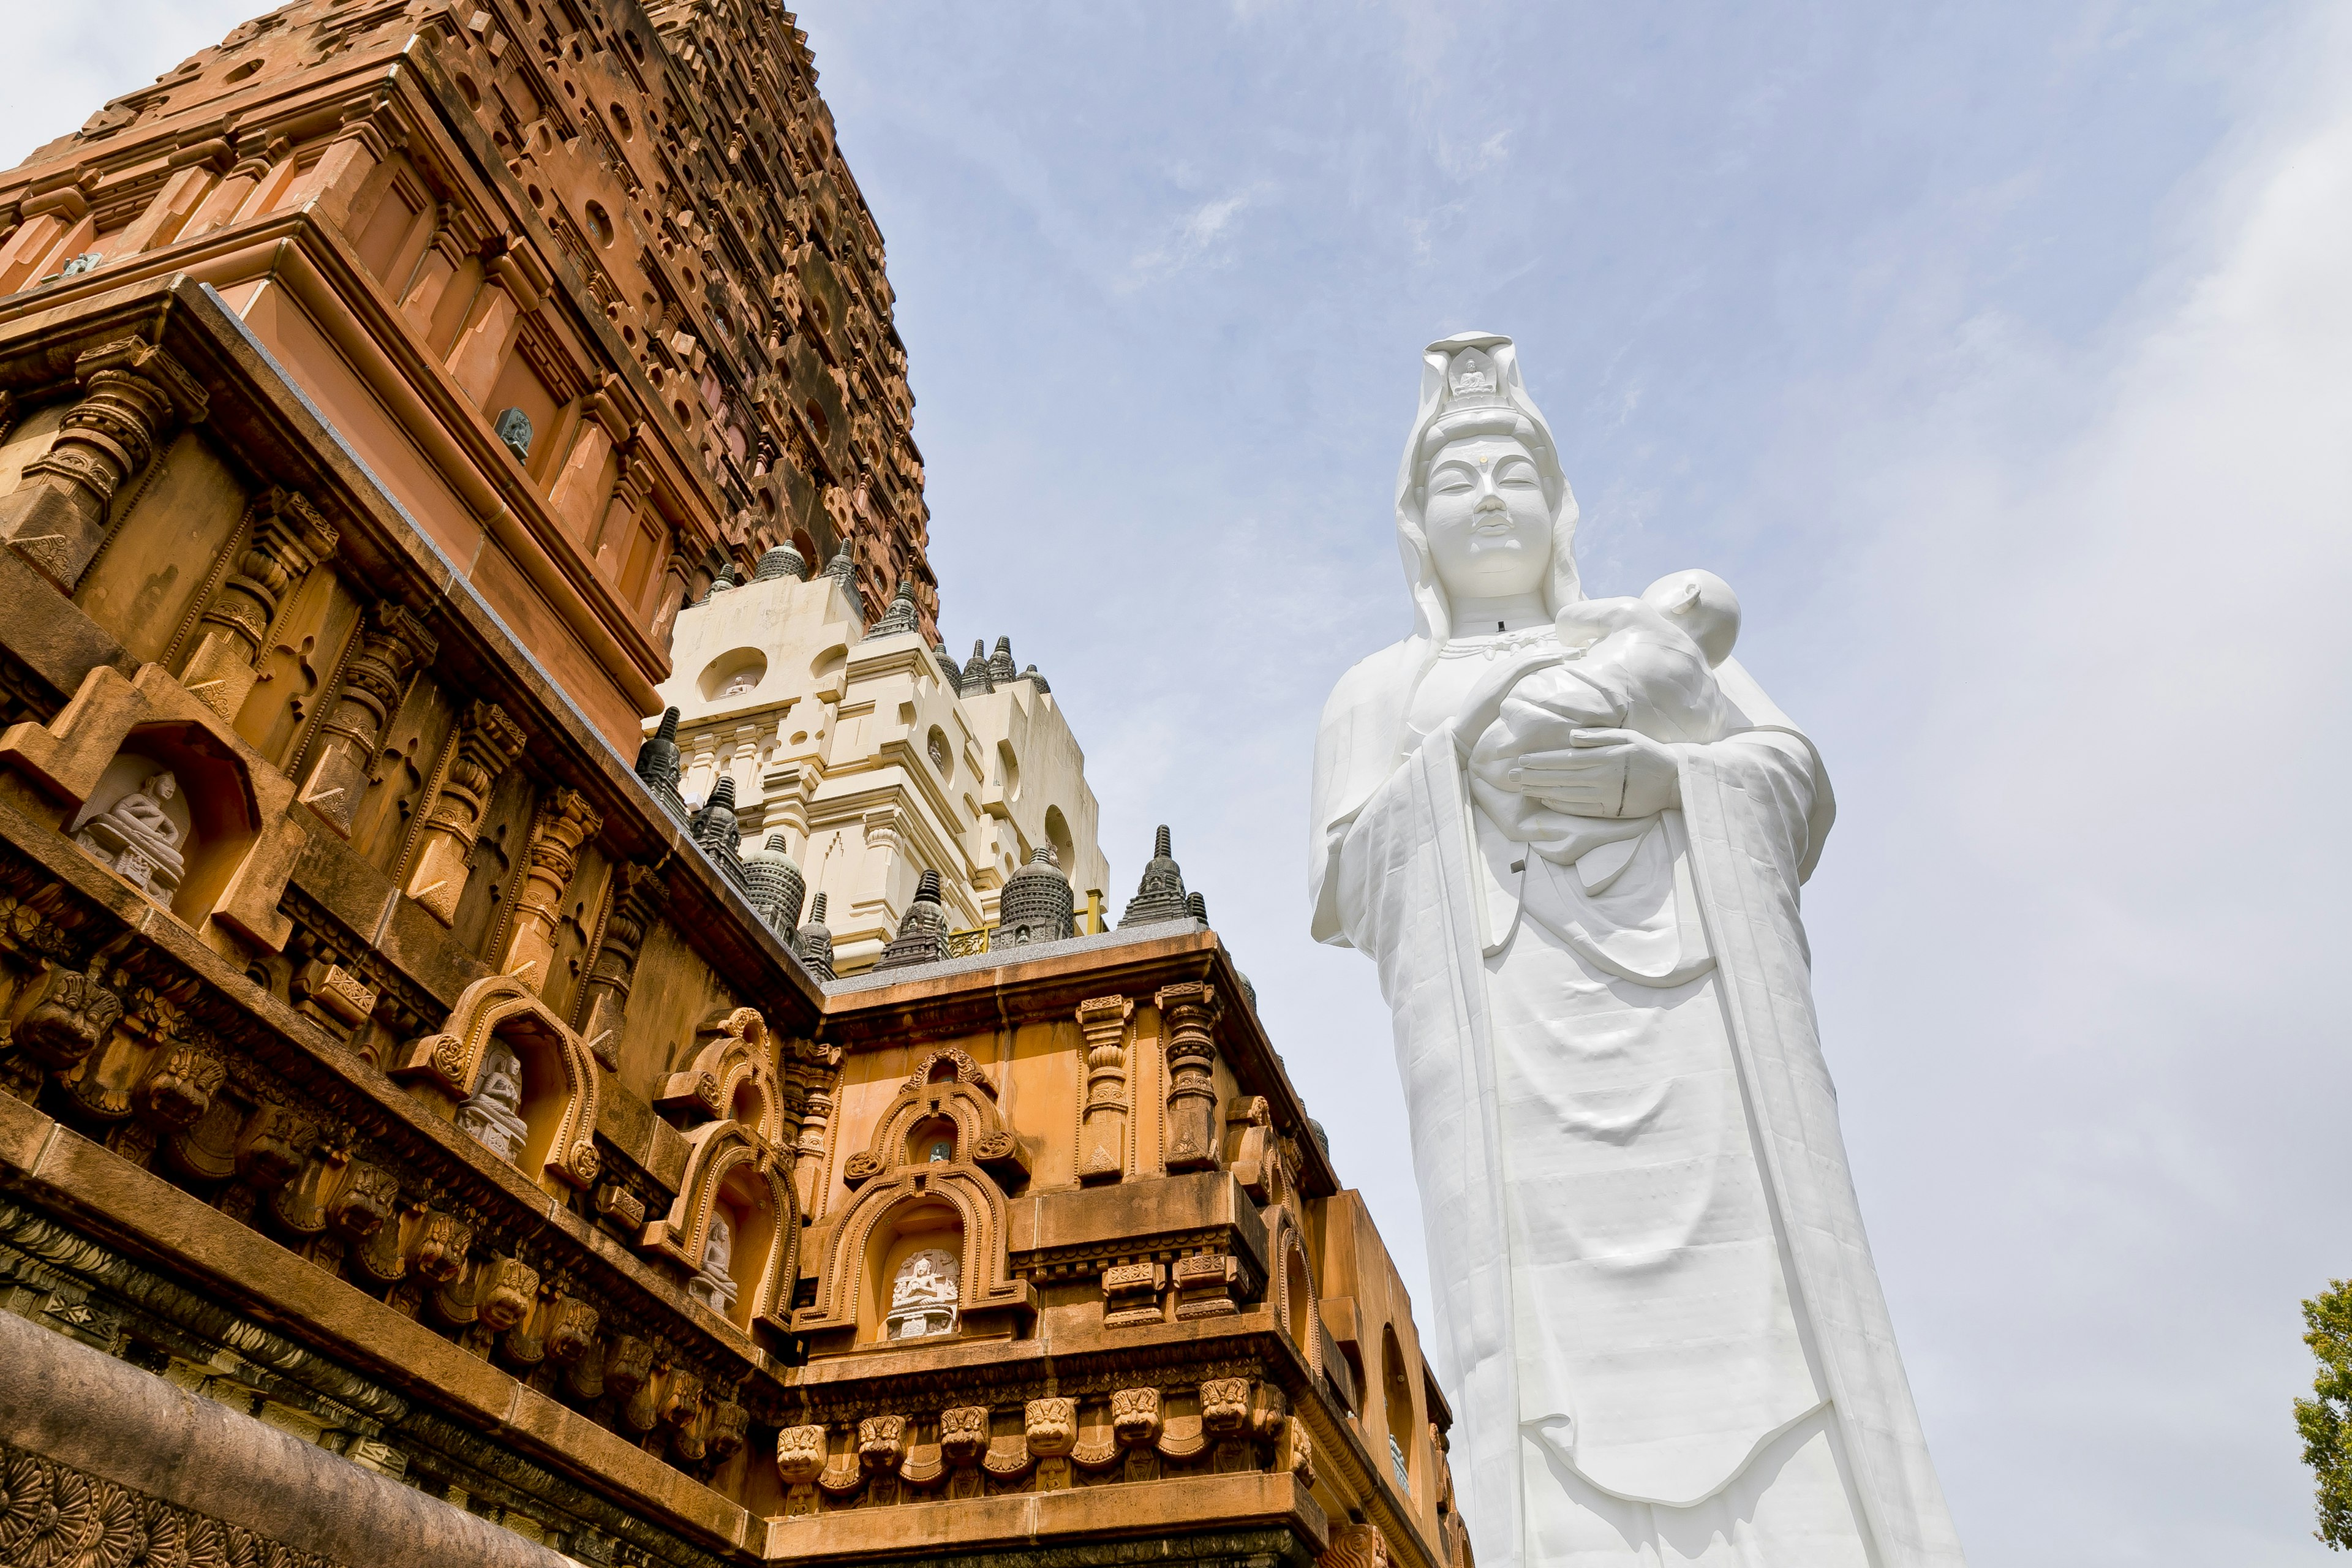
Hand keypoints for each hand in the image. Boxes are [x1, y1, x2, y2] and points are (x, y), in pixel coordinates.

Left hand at [1490, 728, 1680, 818]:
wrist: (1674, 780)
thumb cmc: (1649, 753)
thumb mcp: (1627, 736)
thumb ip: (1598, 736)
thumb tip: (1570, 737)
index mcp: (1603, 756)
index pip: (1564, 759)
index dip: (1541, 761)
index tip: (1521, 761)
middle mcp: (1601, 777)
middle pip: (1560, 777)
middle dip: (1533, 777)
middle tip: (1510, 777)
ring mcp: (1605, 796)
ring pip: (1566, 794)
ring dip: (1541, 791)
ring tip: (1522, 789)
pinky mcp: (1610, 811)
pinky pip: (1579, 809)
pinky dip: (1559, 805)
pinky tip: (1545, 800)